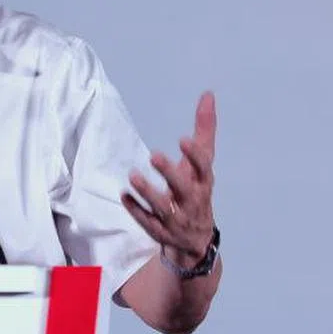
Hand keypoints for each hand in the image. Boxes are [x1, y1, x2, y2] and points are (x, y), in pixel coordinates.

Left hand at [122, 91, 216, 267]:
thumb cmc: (197, 189)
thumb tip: (208, 94)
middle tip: (153, 155)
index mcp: (203, 182)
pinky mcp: (161, 231)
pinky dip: (136, 211)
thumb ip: (204, 129)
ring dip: (148, 192)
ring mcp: (177, 219)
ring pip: (163, 208)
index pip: (203, 168)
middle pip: (183, 188)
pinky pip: (148, 223)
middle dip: (170, 173)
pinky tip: (124, 196)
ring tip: (133, 176)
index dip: (194, 156)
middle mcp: (192, 201)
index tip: (183, 140)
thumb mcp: (203, 162)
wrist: (196, 239)